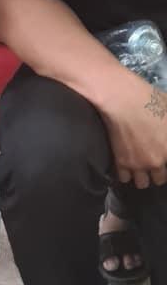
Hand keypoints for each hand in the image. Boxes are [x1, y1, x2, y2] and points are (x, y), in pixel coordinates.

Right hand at [101, 72, 166, 187]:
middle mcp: (157, 161)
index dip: (166, 163)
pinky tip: (127, 165)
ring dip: (143, 176)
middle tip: (155, 161)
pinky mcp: (122, 163)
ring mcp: (138, 165)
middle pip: (160, 179)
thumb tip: (166, 133)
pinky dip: (126, 173)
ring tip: (140, 167)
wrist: (124, 101)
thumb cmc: (151, 101)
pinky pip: (124, 178)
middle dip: (159, 172)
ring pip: (142, 184)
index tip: (163, 157)